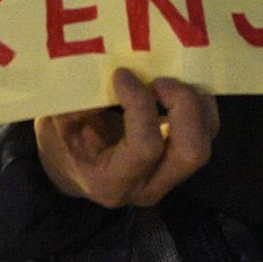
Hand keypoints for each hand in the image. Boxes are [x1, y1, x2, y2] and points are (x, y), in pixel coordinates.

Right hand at [34, 67, 218, 207]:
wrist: (71, 167)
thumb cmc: (62, 143)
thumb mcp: (57, 124)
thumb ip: (79, 104)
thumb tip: (111, 76)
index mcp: (113, 182)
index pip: (145, 147)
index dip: (140, 104)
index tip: (122, 75)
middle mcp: (148, 185)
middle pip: (191, 151)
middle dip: (183, 106)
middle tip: (158, 81)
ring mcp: (168, 176)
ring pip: (204, 141)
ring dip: (195, 104)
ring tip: (168, 80)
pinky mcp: (179, 159)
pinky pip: (205, 132)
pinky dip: (198, 105)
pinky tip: (175, 86)